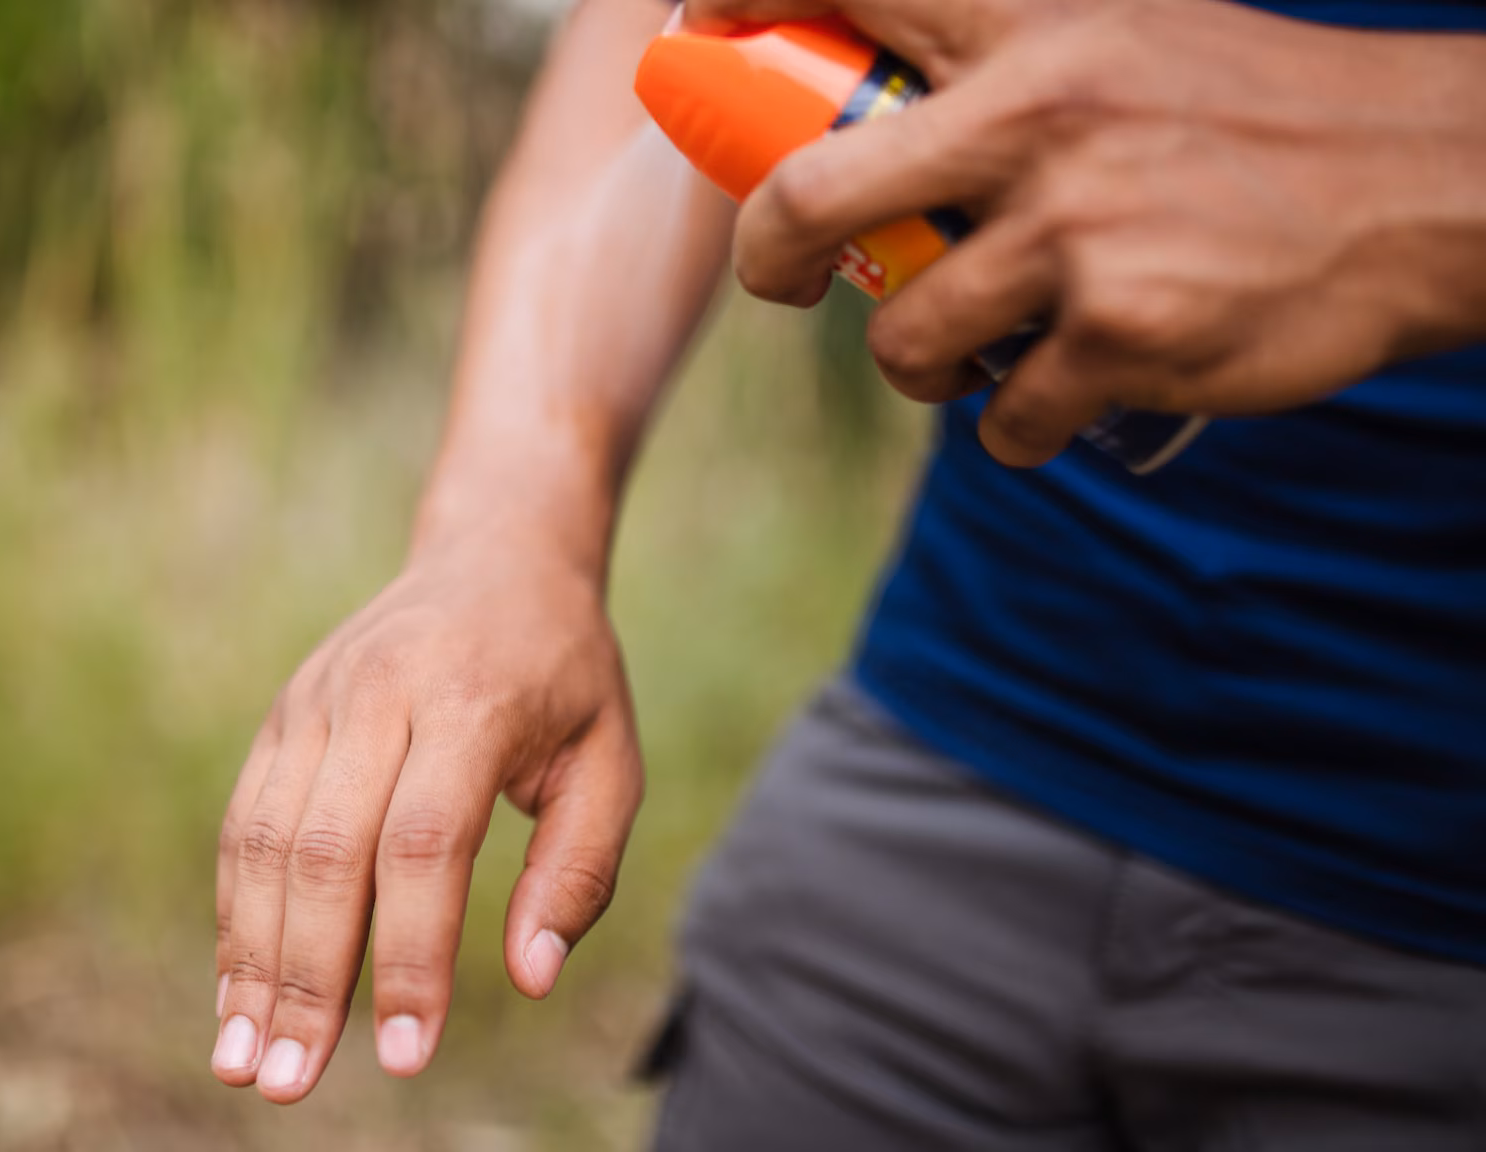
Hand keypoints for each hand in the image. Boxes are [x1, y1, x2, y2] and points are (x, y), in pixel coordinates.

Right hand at [211, 531, 642, 1102]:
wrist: (494, 553)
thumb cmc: (566, 675)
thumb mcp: (610, 761)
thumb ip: (578, 871)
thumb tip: (531, 978)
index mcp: (472, 699)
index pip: (425, 844)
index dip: (409, 956)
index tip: (407, 1056)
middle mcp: (379, 691)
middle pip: (327, 850)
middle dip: (306, 978)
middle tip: (292, 1084)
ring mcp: (317, 699)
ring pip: (265, 841)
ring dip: (250, 959)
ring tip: (245, 1061)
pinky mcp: (283, 714)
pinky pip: (245, 822)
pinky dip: (235, 913)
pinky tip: (237, 991)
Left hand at [695, 0, 1485, 465]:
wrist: (1426, 189)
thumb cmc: (1249, 116)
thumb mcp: (1123, 40)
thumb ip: (998, 63)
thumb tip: (852, 110)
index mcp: (1038, 28)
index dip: (737, 2)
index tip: (693, 25)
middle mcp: (1043, 117)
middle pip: (811, 197)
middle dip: (773, 257)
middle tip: (788, 281)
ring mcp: (1081, 231)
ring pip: (906, 340)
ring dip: (923, 366)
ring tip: (973, 348)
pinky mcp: (1124, 336)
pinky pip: (1002, 420)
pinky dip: (1019, 425)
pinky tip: (1072, 386)